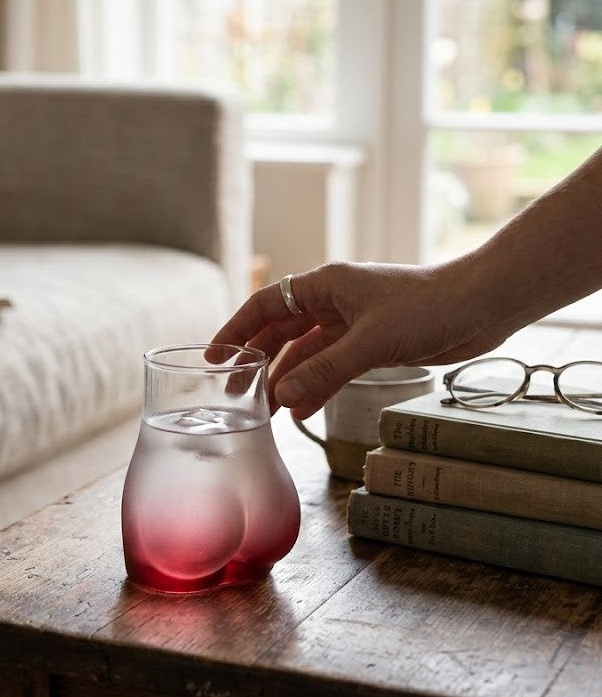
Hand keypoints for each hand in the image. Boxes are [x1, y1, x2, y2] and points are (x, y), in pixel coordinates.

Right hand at [212, 261, 514, 418]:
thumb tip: (283, 395)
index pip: (266, 306)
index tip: (214, 356)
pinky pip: (332, 368)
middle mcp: (333, 302)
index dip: (236, 330)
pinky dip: (317, 387)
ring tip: (267, 411)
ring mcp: (351, 325)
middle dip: (259, 362)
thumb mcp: (370, 341)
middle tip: (236, 393)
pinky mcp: (370, 345)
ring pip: (307, 355)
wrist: (481, 307)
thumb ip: (325, 369)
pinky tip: (303, 409)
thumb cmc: (428, 306)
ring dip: (288, 380)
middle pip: (282, 333)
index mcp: (325, 285)